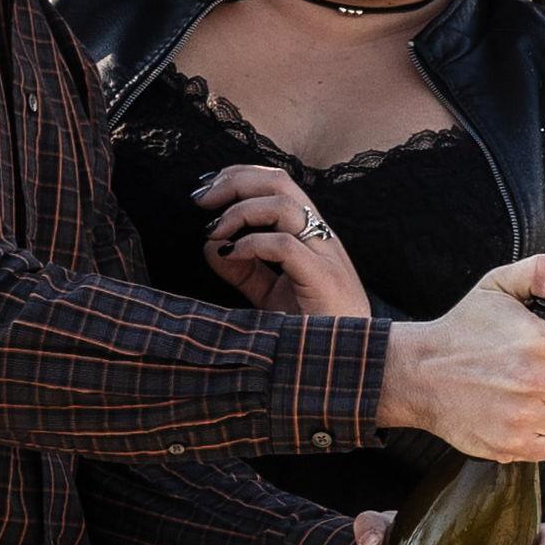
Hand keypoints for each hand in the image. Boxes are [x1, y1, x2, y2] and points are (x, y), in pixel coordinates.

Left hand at [198, 155, 367, 320]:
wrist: (344, 366)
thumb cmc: (313, 334)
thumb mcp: (270, 297)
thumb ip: (245, 271)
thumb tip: (212, 246)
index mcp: (312, 238)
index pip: (279, 186)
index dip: (240, 178)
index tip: (206, 193)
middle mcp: (322, 239)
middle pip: (280, 183)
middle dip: (235, 181)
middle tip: (200, 200)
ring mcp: (327, 257)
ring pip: (284, 205)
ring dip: (240, 210)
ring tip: (213, 230)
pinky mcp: (324, 280)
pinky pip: (285, 245)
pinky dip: (251, 244)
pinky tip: (232, 254)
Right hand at [383, 249, 544, 467]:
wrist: (418, 373)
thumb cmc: (460, 331)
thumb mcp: (495, 288)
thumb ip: (535, 273)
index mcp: (539, 342)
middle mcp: (534, 380)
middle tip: (537, 375)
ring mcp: (522, 416)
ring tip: (525, 395)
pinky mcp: (510, 443)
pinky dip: (542, 436)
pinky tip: (522, 418)